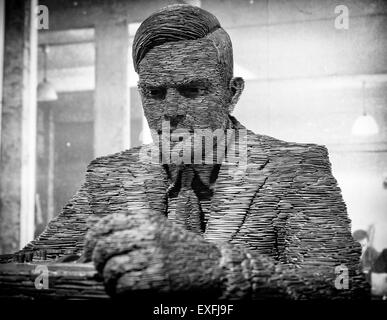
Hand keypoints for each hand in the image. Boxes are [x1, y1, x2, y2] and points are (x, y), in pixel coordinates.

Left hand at [84, 209, 223, 297]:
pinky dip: (119, 292)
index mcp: (146, 217)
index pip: (105, 224)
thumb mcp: (156, 228)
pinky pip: (124, 286)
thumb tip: (91, 226)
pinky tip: (125, 292)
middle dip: (96, 262)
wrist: (211, 265)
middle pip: (104, 246)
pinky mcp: (157, 277)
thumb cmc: (179, 247)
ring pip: (111, 268)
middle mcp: (148, 232)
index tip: (88, 254)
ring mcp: (153, 254)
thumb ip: (128, 226)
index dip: (90, 240)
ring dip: (108, 280)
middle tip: (99, 271)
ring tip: (114, 283)